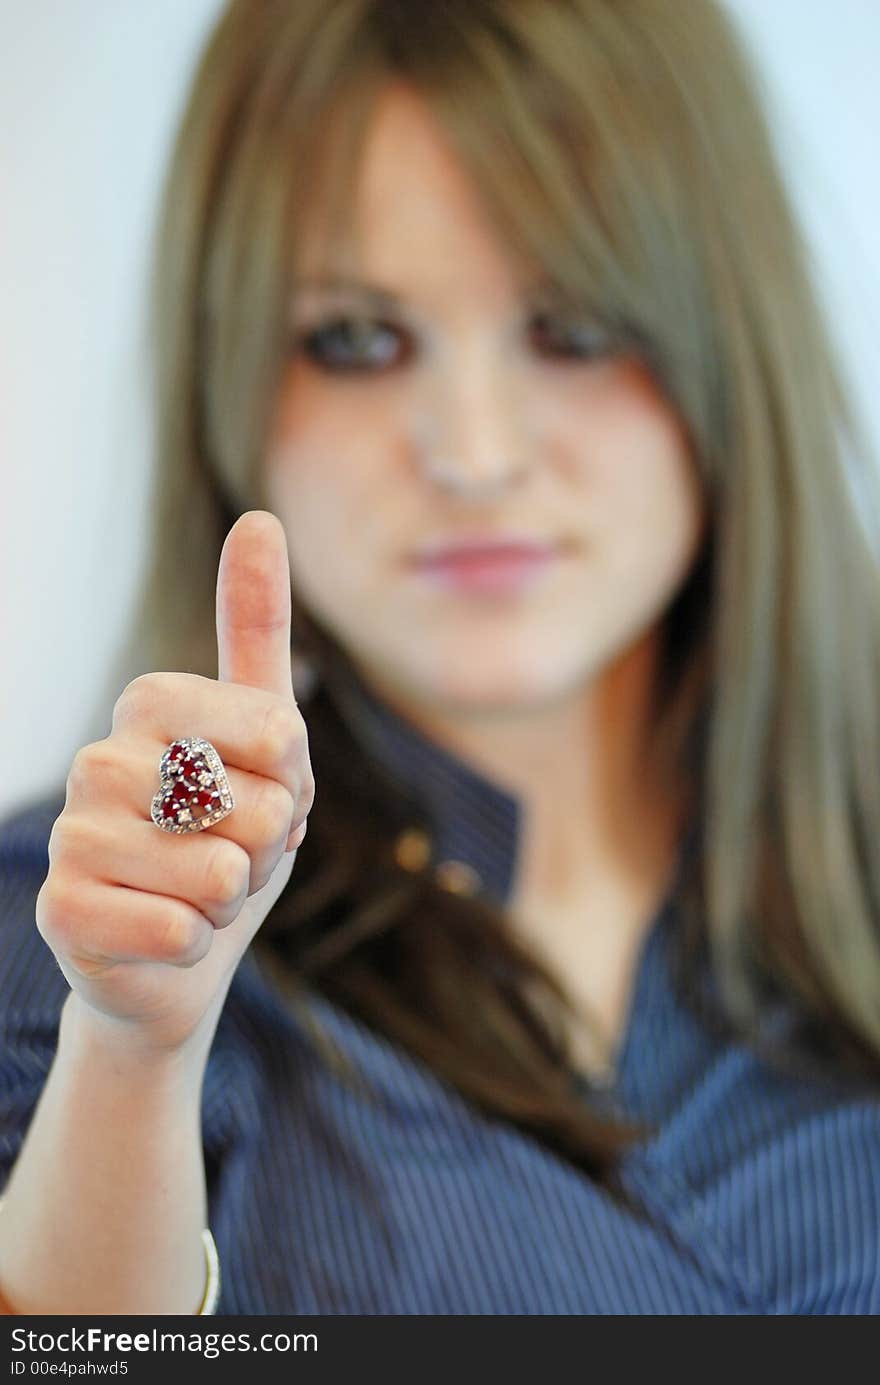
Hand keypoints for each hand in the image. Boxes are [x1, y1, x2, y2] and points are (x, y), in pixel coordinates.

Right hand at [35, 511, 313, 1057]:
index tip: (258, 792)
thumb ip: (258, 630)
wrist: (181, 952)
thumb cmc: (230, 836)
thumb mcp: (268, 739)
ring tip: (196, 895)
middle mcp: (98, 759)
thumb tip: (258, 517)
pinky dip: (196, 945)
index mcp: (149, 704)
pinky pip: (180, 932)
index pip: (279, 733)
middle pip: (255, 807)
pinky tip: (166, 937)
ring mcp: (72, 834)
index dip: (293, 783)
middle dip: (266, 850)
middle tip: (228, 856)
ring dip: (231, 901)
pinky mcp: (60, 911)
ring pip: (218, 875)